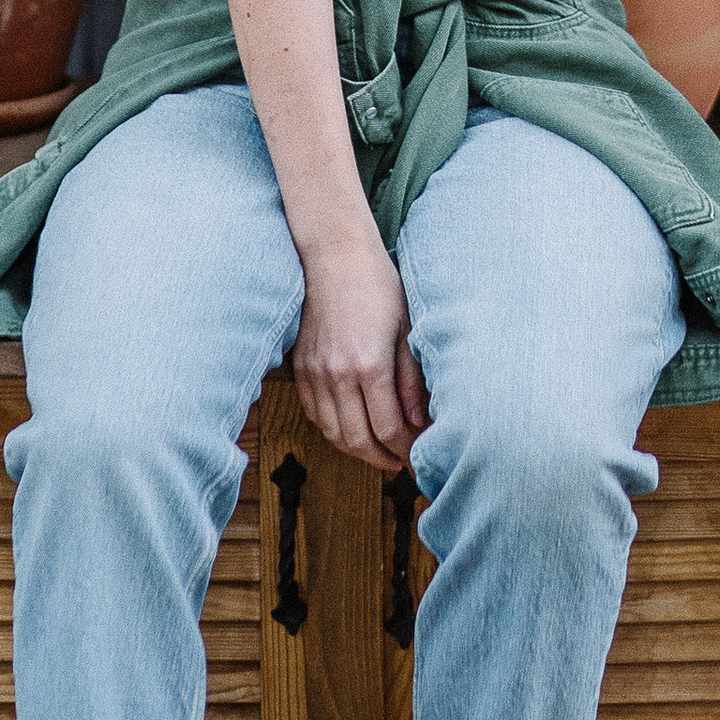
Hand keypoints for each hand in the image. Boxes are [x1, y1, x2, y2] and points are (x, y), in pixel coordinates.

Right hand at [293, 246, 428, 472]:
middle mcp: (338, 375)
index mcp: (370, 366)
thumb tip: (418, 421)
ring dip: (357, 450)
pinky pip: (314, 414)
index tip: (419, 453)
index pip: (389, 429)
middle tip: (402, 462)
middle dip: (383, 459)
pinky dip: (333, 430)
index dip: (406, 449)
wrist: (335, 257)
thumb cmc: (379, 287)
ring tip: (379, 452)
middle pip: (358, 440)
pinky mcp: (300, 368)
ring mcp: (315, 373)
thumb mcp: (407, 329)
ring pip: (333, 433)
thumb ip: (411, 379)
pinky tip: (352, 429)